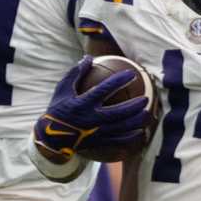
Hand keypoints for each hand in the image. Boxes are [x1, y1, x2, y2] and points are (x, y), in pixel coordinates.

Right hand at [34, 57, 153, 160]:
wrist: (52, 137)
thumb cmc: (58, 109)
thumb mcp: (62, 89)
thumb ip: (75, 73)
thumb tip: (88, 57)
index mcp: (82, 104)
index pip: (103, 90)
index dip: (118, 81)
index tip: (131, 73)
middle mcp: (91, 119)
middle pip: (118, 113)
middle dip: (134, 106)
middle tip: (146, 98)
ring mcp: (96, 133)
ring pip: (122, 128)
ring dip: (137, 122)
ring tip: (148, 114)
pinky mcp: (99, 142)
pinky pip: (119, 141)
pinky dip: (132, 137)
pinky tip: (142, 132)